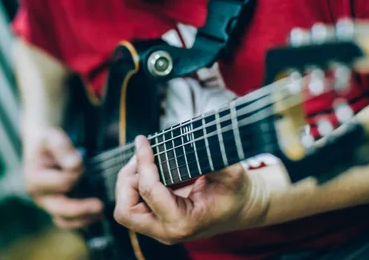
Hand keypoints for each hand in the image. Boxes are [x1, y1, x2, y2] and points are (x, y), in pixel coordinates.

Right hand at [22, 126, 103, 228]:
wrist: (41, 146)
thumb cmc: (47, 141)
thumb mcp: (52, 137)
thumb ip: (62, 148)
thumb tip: (74, 165)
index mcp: (35, 179)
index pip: (62, 183)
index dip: (77, 174)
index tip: (81, 161)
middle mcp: (39, 196)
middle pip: (61, 209)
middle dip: (81, 209)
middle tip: (101, 206)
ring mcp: (47, 203)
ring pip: (64, 220)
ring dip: (83, 219)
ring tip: (101, 213)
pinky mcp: (57, 206)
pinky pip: (68, 220)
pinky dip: (82, 219)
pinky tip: (97, 214)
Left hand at [113, 136, 268, 244]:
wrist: (243, 207)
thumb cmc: (237, 191)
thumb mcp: (230, 171)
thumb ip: (210, 158)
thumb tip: (189, 138)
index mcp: (183, 222)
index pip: (149, 191)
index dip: (143, 161)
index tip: (143, 140)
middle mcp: (167, 231)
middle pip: (125, 210)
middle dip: (127, 180)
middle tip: (142, 156)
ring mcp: (160, 229)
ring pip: (125, 209)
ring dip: (129, 182)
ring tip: (144, 159)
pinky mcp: (158, 221)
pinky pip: (134, 205)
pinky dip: (135, 185)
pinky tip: (148, 167)